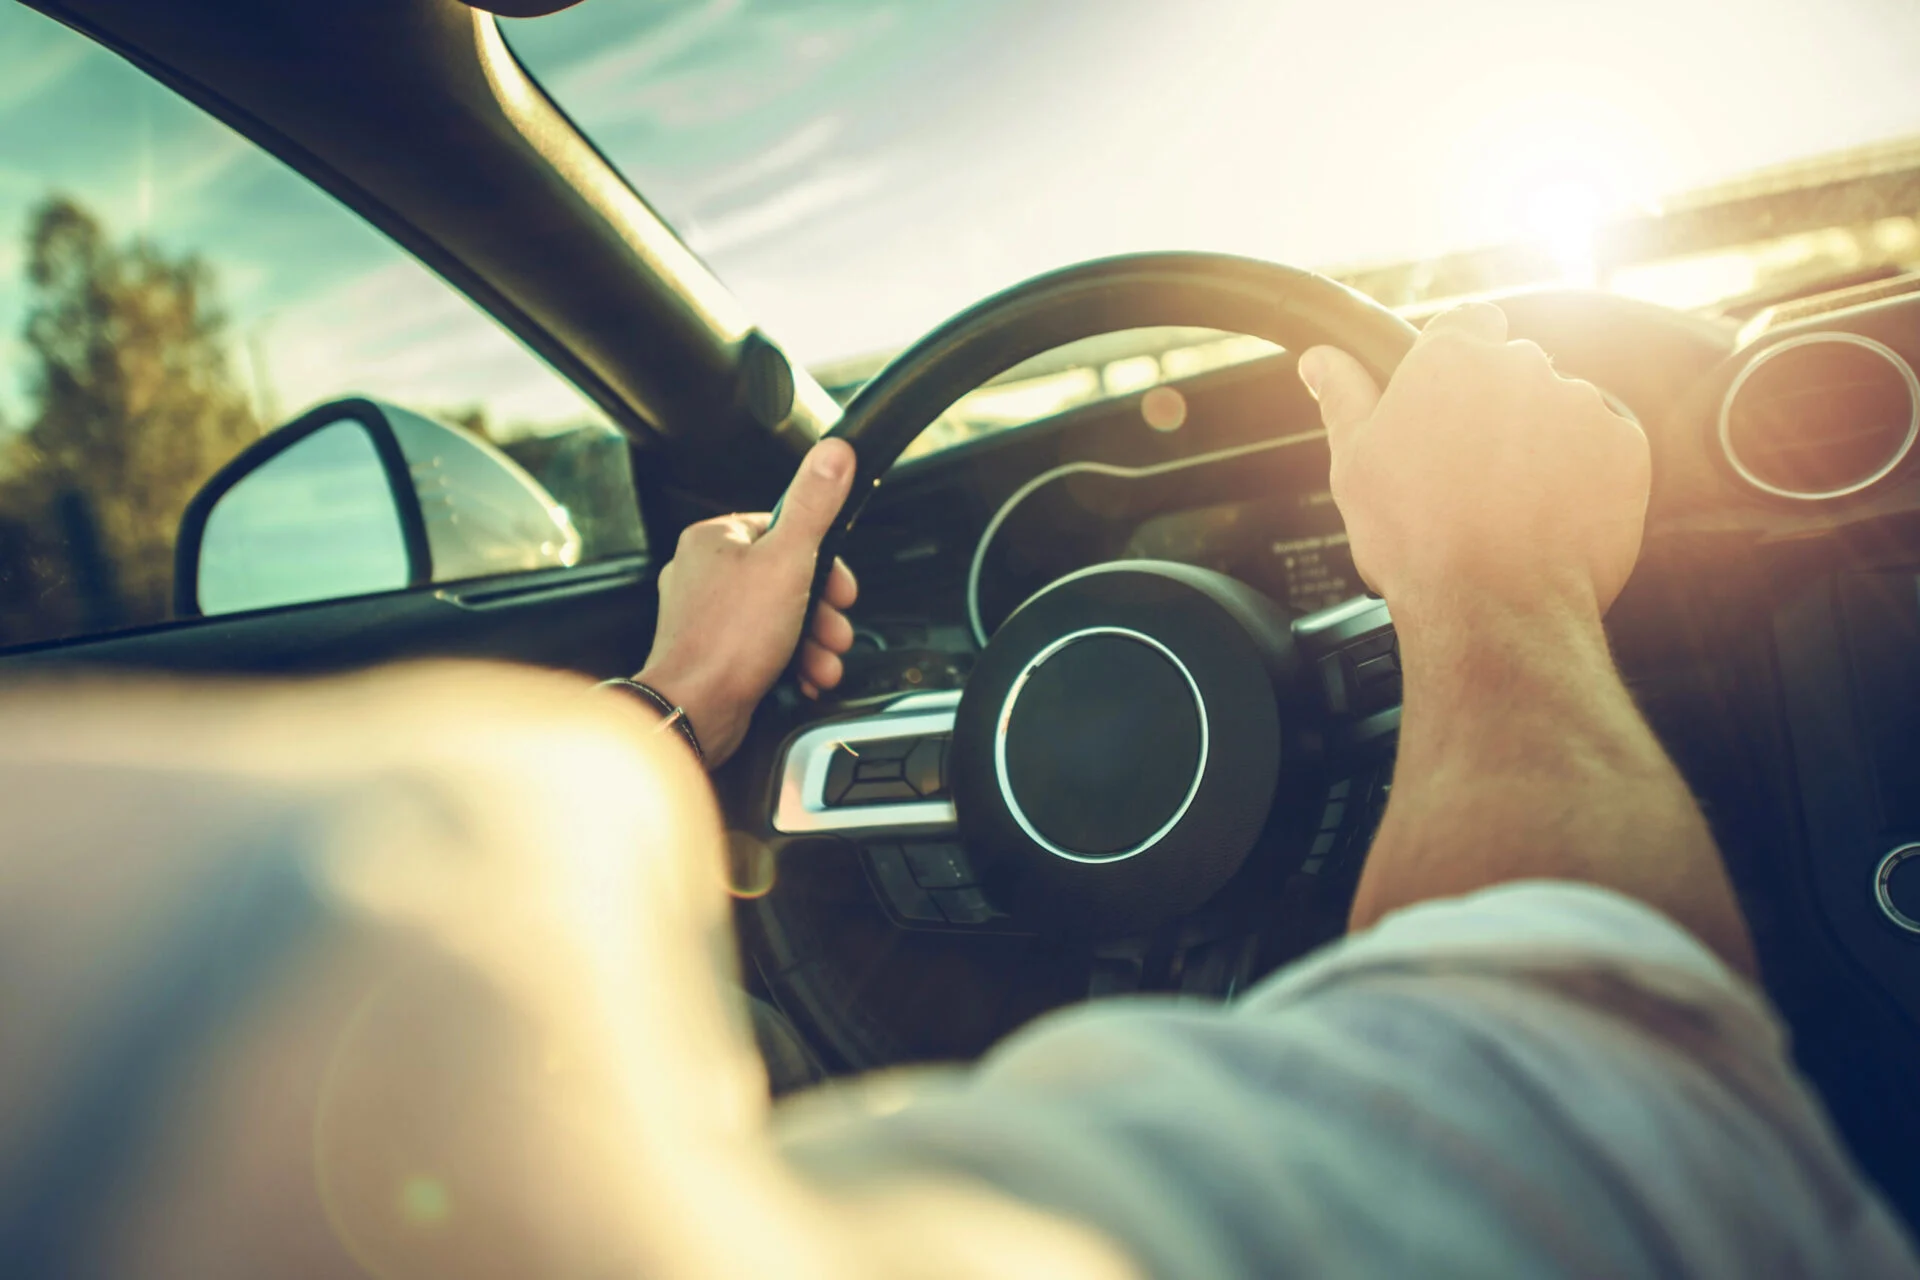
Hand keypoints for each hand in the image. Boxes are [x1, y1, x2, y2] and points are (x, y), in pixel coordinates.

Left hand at [637, 438, 859, 767]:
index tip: (841, 585)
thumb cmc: (728, 641)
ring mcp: (706, 616)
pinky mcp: (713, 653)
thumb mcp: (788, 560)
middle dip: (823, 610)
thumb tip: (834, 454)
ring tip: (825, 659)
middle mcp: (703, 573)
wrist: (694, 712)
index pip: (782, 527)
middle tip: (837, 627)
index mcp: (714, 539)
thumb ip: (814, 506)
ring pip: (778, 616)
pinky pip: (763, 647)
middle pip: (786, 576)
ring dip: (813, 640)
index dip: (823, 558)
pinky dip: (791, 661)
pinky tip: (805, 675)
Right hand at [1297, 302, 1648, 625]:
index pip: (1468, 321)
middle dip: (1499, 407)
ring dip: (1543, 441)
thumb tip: (1321, 361)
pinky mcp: (1624, 446)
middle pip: (1515, 368)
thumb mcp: (1355, 464)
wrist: (1493, 608)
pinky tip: (1549, 514)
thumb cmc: (1416, 540)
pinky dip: (1585, 474)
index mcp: (1451, 360)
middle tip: (1471, 470)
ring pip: (1562, 409)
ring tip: (1512, 503)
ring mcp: (1579, 404)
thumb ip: (1344, 397)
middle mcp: (1521, 366)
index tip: (1452, 398)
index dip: (1461, 357)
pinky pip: (1605, 447)